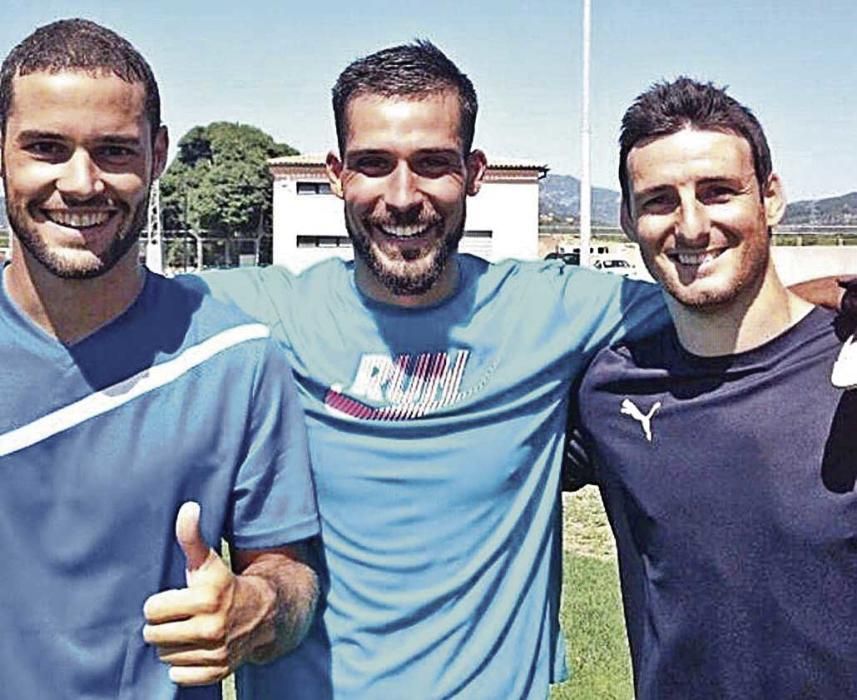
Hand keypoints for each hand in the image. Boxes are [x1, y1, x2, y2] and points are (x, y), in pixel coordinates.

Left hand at [143, 502, 274, 685]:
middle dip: (163, 626)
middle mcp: (212, 627)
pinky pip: (179, 675)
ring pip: (166, 656)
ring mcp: (216, 652)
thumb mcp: (208, 561)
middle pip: (154, 636)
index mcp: (206, 598)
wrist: (265, 613)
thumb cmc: (226, 584)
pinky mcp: (218, 671)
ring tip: (189, 632)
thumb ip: (192, 536)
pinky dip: (184, 666)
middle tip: (179, 617)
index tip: (174, 600)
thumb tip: (188, 507)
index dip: (160, 604)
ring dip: (173, 646)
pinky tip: (196, 649)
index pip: (152, 610)